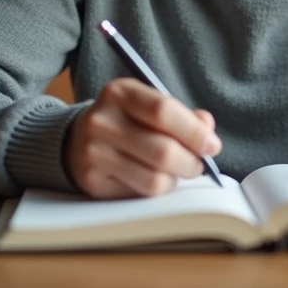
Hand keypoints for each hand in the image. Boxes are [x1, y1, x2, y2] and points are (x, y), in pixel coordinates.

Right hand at [63, 78, 221, 198]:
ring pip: (154, 179)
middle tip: (199, 164)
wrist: (76, 139)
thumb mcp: (148, 104)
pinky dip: (156, 189)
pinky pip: (139, 194)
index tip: (212, 145)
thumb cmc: (125, 119)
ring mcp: (94, 153)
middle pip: (162, 151)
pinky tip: (152, 177)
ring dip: (175, 179)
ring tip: (176, 171)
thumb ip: (181, 114)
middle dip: (191, 162)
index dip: (194, 132)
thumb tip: (207, 130)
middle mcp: (102, 121)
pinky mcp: (93, 181)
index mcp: (120, 93)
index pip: (163, 111)